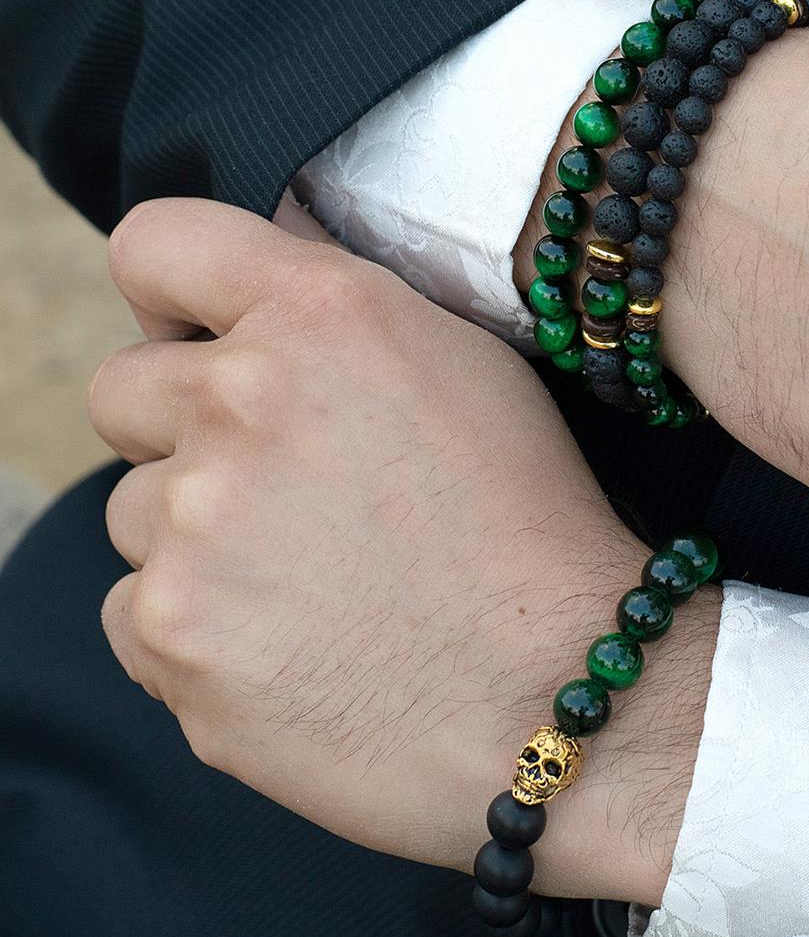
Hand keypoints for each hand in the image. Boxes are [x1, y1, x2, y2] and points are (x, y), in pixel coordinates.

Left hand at [89, 198, 718, 905]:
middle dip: (182, 434)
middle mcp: (240, 401)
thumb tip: (257, 299)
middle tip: (281, 493)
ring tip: (315, 591)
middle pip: (124, 392)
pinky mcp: (171, 634)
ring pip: (135, 513)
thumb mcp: (472, 371)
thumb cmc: (534, 532)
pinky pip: (135, 613)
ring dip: (198, 543)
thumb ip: (345, 316)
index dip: (168, 299)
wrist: (558, 691)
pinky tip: (292, 650)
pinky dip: (195, 630)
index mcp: (321, 317)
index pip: (156, 245)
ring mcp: (193, 524)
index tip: (193, 343)